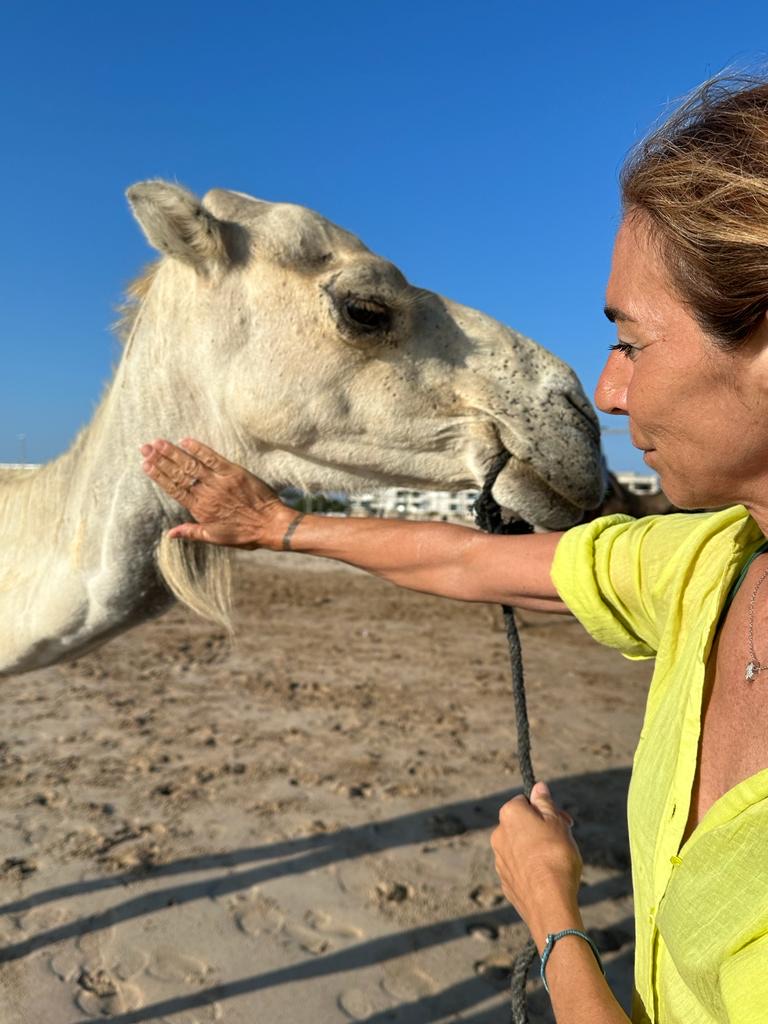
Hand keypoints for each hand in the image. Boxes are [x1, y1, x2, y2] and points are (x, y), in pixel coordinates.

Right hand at [140, 438, 294, 548]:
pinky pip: (213, 458)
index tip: (145, 464)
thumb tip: (169, 534)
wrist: (271, 525)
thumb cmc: (245, 534)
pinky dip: (199, 449)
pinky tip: (186, 440)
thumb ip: (191, 532)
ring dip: (174, 452)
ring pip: (192, 464)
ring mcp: (220, 481)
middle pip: (178, 474)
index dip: (159, 476)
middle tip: (145, 447)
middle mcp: (207, 493)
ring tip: (158, 442)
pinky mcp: (234, 472)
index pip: (174, 489)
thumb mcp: (216, 537)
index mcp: (200, 509)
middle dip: (160, 459)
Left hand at [491, 781, 581, 945]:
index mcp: (509, 814)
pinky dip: (532, 868)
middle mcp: (498, 834)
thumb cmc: (555, 856)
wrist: (549, 902)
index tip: (563, 820)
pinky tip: (548, 877)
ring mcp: (500, 860)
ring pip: (521, 846)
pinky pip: (520, 868)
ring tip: (558, 860)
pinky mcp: (505, 881)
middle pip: (522, 823)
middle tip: (565, 839)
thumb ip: (545, 802)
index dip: (546, 809)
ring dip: (536, 848)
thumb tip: (538, 786)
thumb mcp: (556, 822)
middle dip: (542, 828)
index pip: (525, 801)